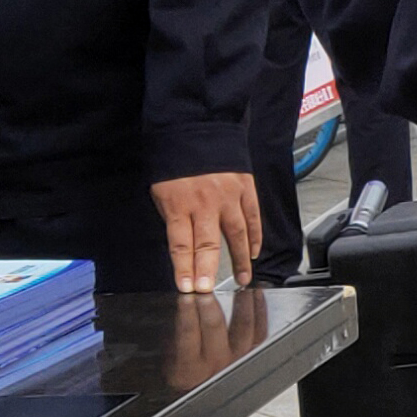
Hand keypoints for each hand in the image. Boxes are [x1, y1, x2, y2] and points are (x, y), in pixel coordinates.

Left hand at [152, 171, 263, 290]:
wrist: (198, 126)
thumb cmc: (175, 160)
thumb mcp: (161, 190)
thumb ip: (173, 217)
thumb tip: (183, 246)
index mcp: (178, 204)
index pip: (180, 244)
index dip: (183, 268)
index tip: (186, 287)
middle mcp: (204, 202)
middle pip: (206, 244)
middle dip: (206, 270)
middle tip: (208, 290)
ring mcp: (228, 196)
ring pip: (235, 234)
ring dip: (238, 259)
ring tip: (243, 279)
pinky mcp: (244, 188)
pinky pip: (252, 217)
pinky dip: (255, 236)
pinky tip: (253, 252)